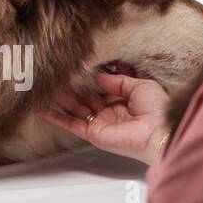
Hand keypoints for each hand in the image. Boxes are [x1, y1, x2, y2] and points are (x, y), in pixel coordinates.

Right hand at [39, 71, 171, 163]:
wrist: (160, 131)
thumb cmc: (158, 111)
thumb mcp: (140, 85)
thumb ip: (117, 81)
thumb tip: (98, 76)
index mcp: (123, 103)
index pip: (99, 90)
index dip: (86, 79)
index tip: (74, 68)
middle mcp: (109, 114)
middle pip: (83, 98)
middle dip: (70, 87)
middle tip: (55, 74)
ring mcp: (100, 124)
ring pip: (74, 108)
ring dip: (60, 98)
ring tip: (44, 85)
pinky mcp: (93, 133)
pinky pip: (70, 124)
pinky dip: (55, 117)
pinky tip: (42, 108)